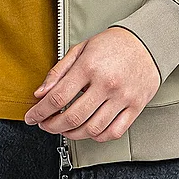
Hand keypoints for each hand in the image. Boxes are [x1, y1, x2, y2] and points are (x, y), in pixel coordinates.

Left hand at [23, 27, 160, 141]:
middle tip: (45, 125)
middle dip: (52, 126)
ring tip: (64, 129)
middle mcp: (107, 83)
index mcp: (90, 66)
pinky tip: (88, 130)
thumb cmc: (112, 44)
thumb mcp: (81, 49)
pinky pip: (113, 132)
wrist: (147, 41)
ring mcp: (123, 97)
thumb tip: (40, 93)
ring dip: (72, 134)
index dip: (40, 111)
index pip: (58, 97)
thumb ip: (59, 71)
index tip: (31, 117)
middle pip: (73, 117)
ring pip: (92, 129)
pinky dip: (97, 137)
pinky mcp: (136, 107)